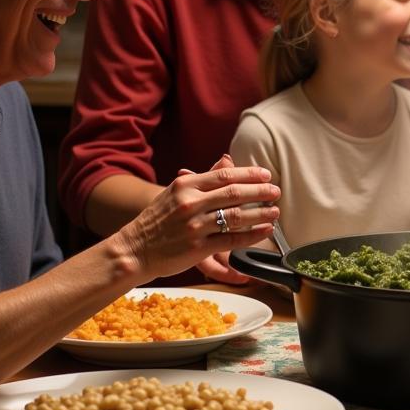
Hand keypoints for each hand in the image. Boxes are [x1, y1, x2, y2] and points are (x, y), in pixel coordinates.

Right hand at [115, 154, 279, 279]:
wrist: (134, 249)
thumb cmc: (159, 219)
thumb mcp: (176, 192)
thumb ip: (204, 178)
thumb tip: (228, 161)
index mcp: (185, 186)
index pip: (225, 176)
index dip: (250, 174)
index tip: (266, 175)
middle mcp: (190, 204)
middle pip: (234, 194)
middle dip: (260, 192)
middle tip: (276, 191)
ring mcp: (194, 227)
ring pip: (236, 217)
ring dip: (261, 213)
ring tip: (275, 211)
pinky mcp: (197, 249)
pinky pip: (232, 240)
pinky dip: (252, 235)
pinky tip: (265, 231)